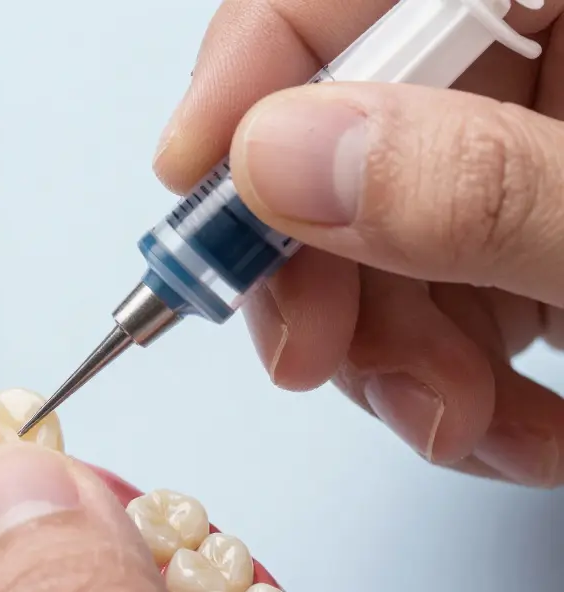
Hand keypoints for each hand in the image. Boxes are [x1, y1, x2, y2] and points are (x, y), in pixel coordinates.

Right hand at [155, 0, 563, 485]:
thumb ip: (473, 187)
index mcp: (557, 9)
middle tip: (315, 352)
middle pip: (333, 132)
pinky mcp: (518, 247)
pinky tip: (498, 427)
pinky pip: (417, 302)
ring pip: (358, 240)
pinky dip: (437, 386)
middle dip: (313, 265)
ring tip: (458, 419)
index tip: (188, 178)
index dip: (248, 72)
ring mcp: (515, 165)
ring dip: (383, 358)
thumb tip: (275, 160)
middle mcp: (522, 77)